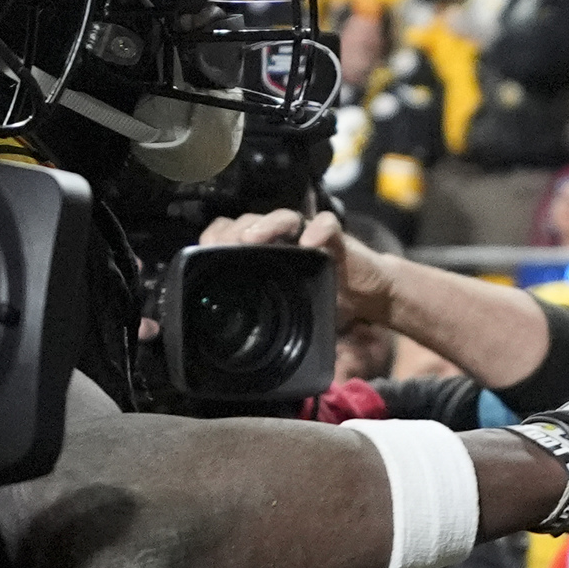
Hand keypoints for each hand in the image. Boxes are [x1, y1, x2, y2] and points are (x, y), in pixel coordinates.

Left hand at [201, 207, 394, 326]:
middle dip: (234, 231)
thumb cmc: (323, 299)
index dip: (216, 237)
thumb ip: (262, 316)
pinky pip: (327, 225)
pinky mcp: (335, 238)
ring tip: (252, 239)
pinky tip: (309, 243)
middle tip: (224, 246)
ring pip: (283, 216)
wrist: (366, 295)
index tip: (202, 252)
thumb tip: (226, 351)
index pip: (232, 233)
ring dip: (266, 225)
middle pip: (252, 222)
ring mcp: (308, 234)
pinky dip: (318, 230)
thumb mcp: (287, 310)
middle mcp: (282, 238)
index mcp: (264, 252)